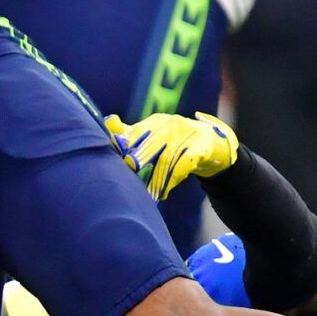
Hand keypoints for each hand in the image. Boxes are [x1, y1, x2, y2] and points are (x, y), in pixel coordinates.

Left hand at [104, 110, 238, 199]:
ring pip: (166, 160)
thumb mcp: (152, 133)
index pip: (135, 135)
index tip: (120, 165)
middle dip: (138, 166)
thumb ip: (129, 131)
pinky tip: (163, 192)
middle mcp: (171, 124)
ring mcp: (188, 134)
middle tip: (130, 180)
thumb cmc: (174, 140)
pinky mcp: (201, 147)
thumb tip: (108, 121)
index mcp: (156, 121)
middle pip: (149, 147)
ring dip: (154, 179)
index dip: (126, 150)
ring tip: (146, 193)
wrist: (208, 142)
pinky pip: (184, 165)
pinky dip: (172, 180)